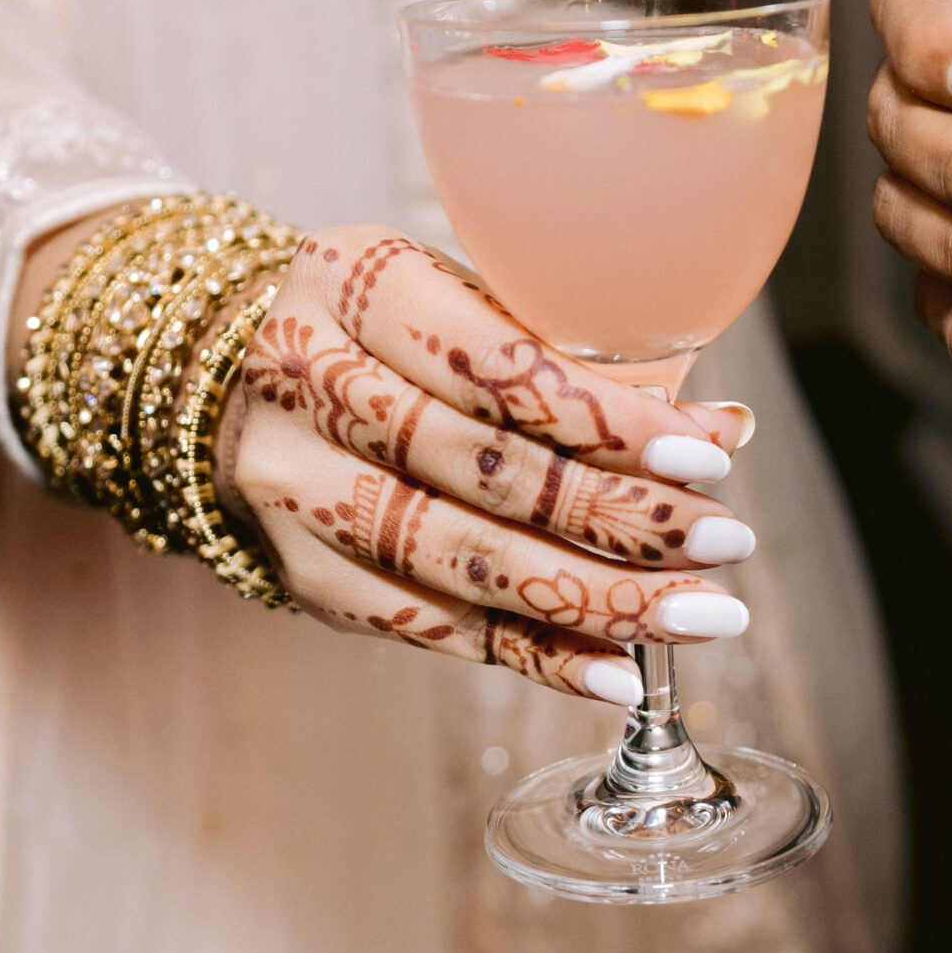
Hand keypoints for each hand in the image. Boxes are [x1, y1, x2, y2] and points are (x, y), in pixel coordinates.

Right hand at [219, 225, 758, 705]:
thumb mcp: (464, 306)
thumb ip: (581, 363)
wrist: (225, 381)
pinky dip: (531, 654)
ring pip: (461, 557)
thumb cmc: (388, 332)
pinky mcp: (300, 571)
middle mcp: (305, 376)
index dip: (609, 421)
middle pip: (485, 468)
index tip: (706, 459)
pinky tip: (614, 672)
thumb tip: (726, 430)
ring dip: (593, 598)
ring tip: (696, 616)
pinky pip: (430, 627)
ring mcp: (293, 482)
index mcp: (355, 280)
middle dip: (619, 517)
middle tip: (725, 543)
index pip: (499, 365)